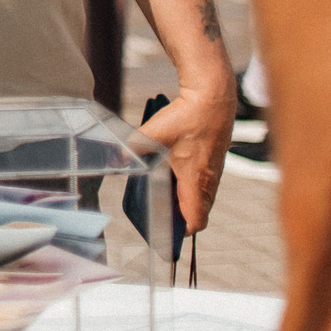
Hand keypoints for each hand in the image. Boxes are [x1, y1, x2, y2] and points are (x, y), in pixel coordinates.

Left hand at [139, 75, 236, 233]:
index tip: (165, 234)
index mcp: (196, 181)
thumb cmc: (187, 117)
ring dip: (183, 200)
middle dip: (178, 218)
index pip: (195, 221)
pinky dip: (188, 185)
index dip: (181, 232)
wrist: (213, 97)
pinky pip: (202, 182)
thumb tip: (116, 159)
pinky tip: (170, 174)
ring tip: (159, 198)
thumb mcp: (154, 133)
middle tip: (157, 218)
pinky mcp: (213, 159)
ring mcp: (213, 170)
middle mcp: (209, 180)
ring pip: (200, 196)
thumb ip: (133, 148)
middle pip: (197, 211)